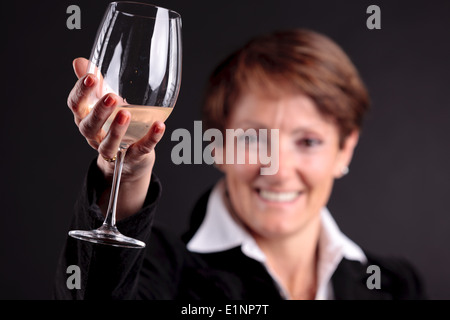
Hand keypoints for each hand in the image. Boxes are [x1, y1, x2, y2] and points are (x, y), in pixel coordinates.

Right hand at [67, 57, 165, 217]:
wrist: (129, 158)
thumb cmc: (114, 123)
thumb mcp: (104, 101)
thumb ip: (96, 83)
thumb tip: (80, 61)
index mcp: (85, 119)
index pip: (76, 106)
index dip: (80, 92)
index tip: (90, 77)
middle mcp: (95, 136)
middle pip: (89, 126)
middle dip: (99, 112)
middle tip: (111, 97)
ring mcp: (114, 149)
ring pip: (109, 144)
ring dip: (117, 130)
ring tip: (127, 113)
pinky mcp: (133, 157)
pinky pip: (141, 149)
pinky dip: (151, 138)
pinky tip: (160, 126)